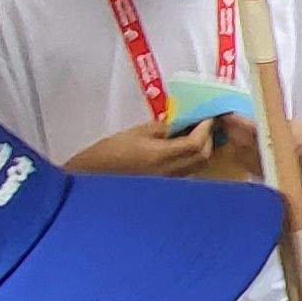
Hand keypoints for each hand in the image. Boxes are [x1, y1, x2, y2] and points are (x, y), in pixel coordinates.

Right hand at [66, 117, 221, 178]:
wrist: (92, 176)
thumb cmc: (110, 151)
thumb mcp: (137, 132)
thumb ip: (164, 127)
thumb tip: (185, 121)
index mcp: (160, 157)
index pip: (195, 144)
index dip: (206, 128)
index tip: (209, 115)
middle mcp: (169, 173)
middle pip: (202, 157)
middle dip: (209, 138)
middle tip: (205, 122)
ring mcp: (168, 182)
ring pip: (197, 165)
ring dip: (203, 148)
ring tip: (197, 132)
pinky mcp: (164, 185)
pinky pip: (187, 171)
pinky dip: (193, 157)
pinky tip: (185, 145)